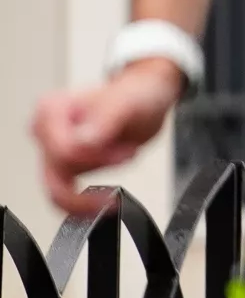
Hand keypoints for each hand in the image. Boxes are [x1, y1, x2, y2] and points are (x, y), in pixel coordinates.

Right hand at [32, 63, 183, 214]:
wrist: (146, 99)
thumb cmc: (135, 95)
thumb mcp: (127, 102)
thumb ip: (104, 119)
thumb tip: (84, 141)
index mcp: (50, 110)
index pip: (63, 151)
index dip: (97, 157)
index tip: (124, 150)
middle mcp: (44, 131)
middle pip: (58, 173)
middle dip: (98, 168)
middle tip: (126, 154)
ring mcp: (51, 151)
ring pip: (60, 189)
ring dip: (99, 178)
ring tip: (122, 154)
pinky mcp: (63, 167)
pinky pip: (63, 196)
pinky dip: (84, 202)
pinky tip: (105, 198)